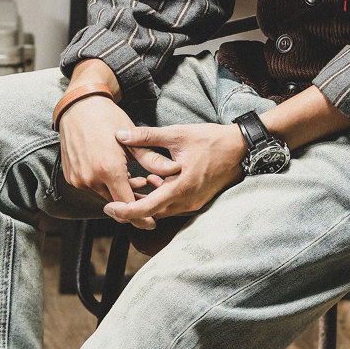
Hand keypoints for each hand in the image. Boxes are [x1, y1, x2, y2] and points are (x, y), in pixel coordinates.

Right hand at [58, 95, 180, 229]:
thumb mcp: (134, 140)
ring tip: (132, 176)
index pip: (128, 205)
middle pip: (117, 202)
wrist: (78, 106)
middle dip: (133, 199)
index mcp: (109, 170)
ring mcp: (79, 179)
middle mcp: (91, 179)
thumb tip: (176, 170)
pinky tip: (115, 172)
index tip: (151, 222)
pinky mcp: (72, 177)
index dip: (141, 217)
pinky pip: (93, 188)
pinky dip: (105, 185)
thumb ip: (153, 160)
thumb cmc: (109, 119)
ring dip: (119, 191)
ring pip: (105, 196)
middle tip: (146, 186)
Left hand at [103, 123, 245, 223]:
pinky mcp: (196, 201)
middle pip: (151, 214)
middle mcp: (187, 202)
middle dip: (131, 208)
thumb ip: (146, 136)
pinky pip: (172, 205)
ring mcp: (193, 204)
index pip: (147, 209)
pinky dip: (159, 197)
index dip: (125, 211)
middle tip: (113, 197)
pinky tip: (153, 180)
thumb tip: (119, 135)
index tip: (109, 207)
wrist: (240, 148)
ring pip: (161, 211)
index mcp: (180, 188)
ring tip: (133, 183)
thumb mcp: (177, 134)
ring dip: (146, 202)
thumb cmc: (211, 140)